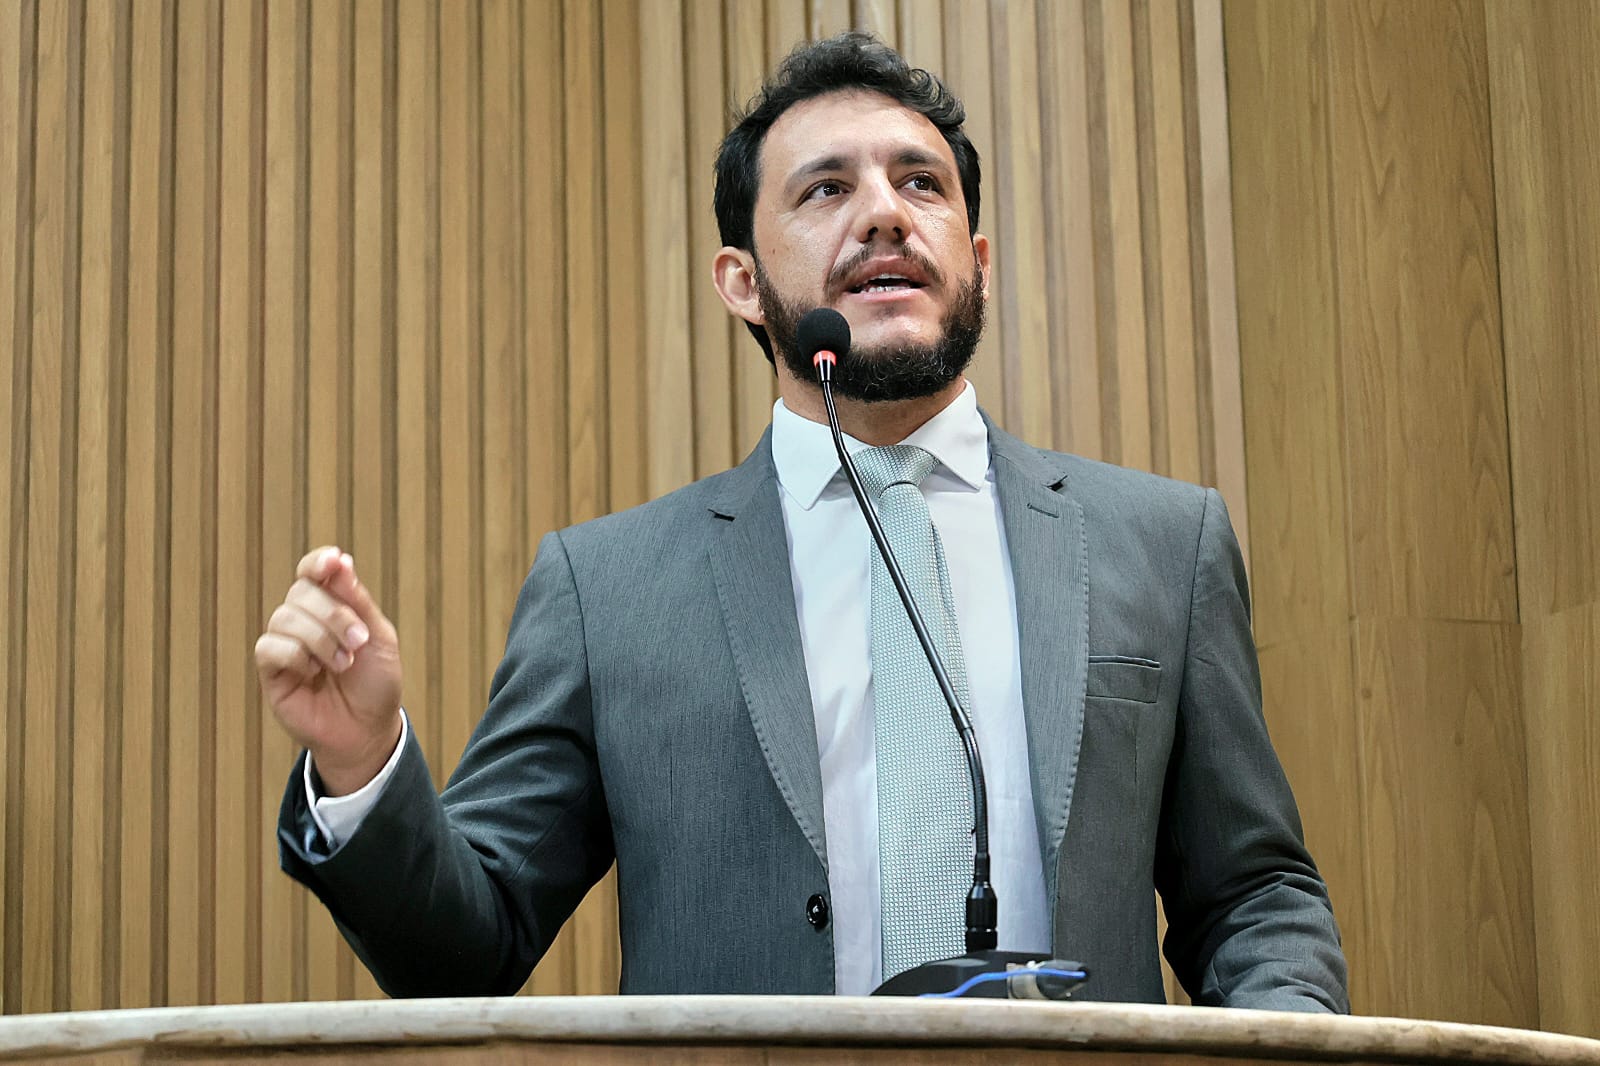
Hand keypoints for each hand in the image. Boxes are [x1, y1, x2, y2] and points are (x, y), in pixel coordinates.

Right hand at [255, 546, 403, 794]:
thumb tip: (339, 560)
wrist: (368, 730)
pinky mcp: (271, 671)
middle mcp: (304, 619)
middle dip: (334, 614)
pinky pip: (269, 647)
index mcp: (332, 605)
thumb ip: (357, 600)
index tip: (333, 562)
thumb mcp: (379, 637)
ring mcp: (285, 643)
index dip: (318, 562)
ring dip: (320, 639)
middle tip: (359, 641)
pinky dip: (297, 656)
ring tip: (343, 664)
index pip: (313, 571)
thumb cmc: (375, 683)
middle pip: (301, 591)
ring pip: (284, 617)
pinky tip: (314, 673)